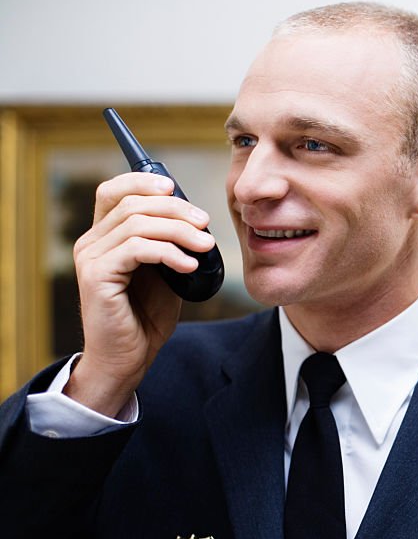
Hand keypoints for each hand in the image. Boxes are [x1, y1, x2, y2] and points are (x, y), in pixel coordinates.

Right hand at [62, 172, 215, 416]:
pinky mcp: (96, 276)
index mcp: (104, 237)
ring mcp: (90, 258)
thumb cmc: (146, 316)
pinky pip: (137, 249)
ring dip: (179, 231)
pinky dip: (168, 252)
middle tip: (206, 224)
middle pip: (133, 204)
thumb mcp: (164, 270)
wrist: (128, 357)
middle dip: (176, 209)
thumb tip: (193, 215)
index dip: (142, 181)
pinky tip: (189, 265)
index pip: (113, 191)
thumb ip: (168, 242)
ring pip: (138, 223)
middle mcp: (91, 242)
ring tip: (205, 246)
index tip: (174, 187)